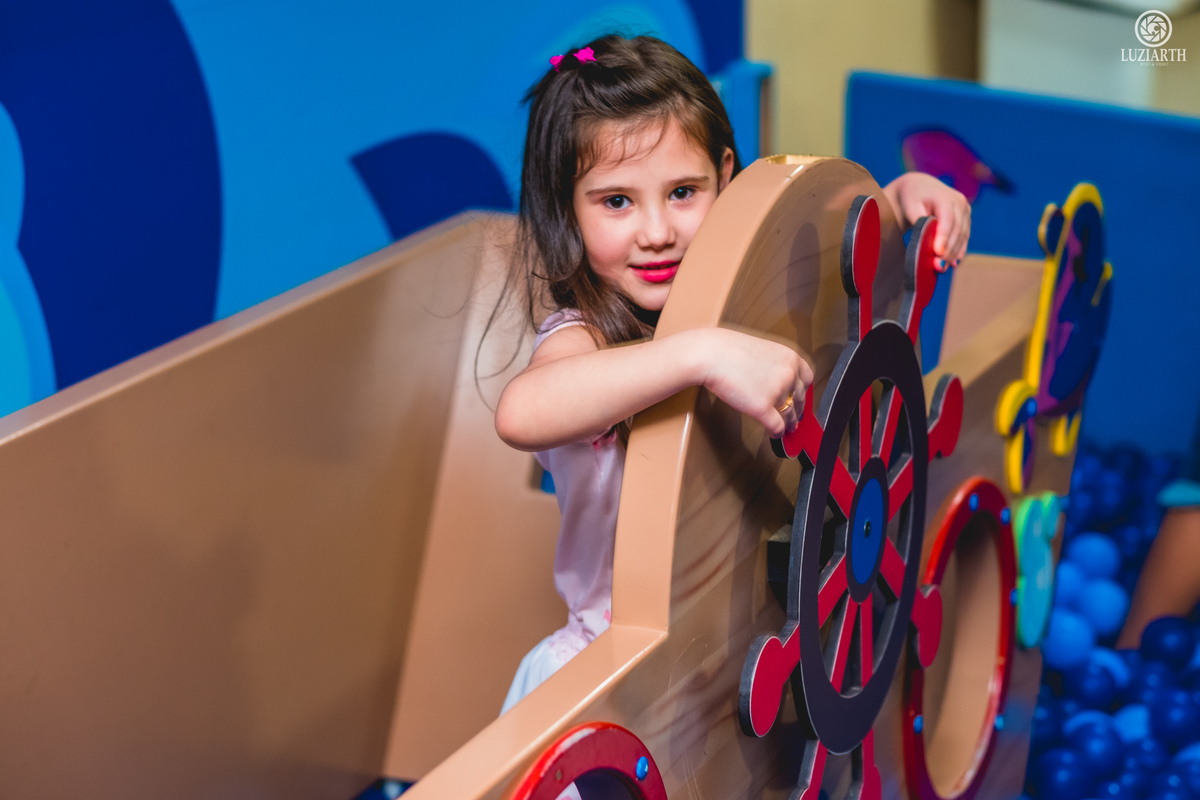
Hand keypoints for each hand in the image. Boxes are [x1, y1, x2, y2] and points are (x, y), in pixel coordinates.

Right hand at [694, 328, 813, 437]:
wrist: (711, 355)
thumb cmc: (727, 350)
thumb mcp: (760, 350)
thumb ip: (773, 365)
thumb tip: (774, 381)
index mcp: (790, 358)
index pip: (807, 378)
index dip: (803, 391)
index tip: (800, 397)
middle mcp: (789, 375)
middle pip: (800, 398)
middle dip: (798, 410)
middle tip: (796, 416)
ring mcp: (777, 392)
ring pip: (790, 414)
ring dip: (790, 423)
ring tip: (788, 428)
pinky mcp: (763, 408)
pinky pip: (777, 426)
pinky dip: (777, 432)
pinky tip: (774, 434)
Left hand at [882, 172, 970, 265]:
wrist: (920, 188)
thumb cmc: (912, 198)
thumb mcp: (911, 207)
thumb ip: (919, 222)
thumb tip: (929, 243)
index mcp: (945, 196)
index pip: (948, 219)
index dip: (944, 237)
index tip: (938, 253)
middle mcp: (959, 202)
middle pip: (957, 230)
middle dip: (948, 250)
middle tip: (938, 266)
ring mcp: (965, 210)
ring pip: (963, 235)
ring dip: (954, 253)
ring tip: (943, 267)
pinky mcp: (966, 218)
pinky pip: (964, 236)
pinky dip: (958, 250)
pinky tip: (953, 262)